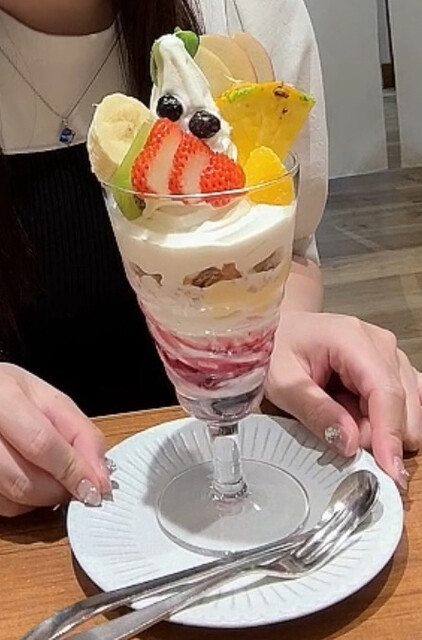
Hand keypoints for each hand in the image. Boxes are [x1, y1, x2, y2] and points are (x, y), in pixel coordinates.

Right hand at [0, 364, 109, 516]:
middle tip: (78, 486)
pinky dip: (22, 503)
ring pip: (12, 502)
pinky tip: (28, 479)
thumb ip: (81, 434)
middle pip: (25, 481)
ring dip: (43, 499)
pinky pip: (1, 507)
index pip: (42, 444)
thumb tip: (100, 476)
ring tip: (53, 477)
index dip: (74, 471)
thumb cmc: (11, 395)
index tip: (96, 488)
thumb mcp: (51, 401)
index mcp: (3, 398)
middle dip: (60, 491)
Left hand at [265, 312, 421, 489]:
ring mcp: (389, 354)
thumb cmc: (276, 349)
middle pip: (403, 403)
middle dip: (378, 434)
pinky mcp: (391, 367)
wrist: (280, 331)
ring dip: (377, 426)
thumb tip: (350, 443)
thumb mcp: (282, 383)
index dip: (390, 433)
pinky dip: (383, 420)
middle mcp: (380, 343)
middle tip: (339, 438)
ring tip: (340, 417)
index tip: (390, 470)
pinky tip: (356, 416)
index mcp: (352, 339)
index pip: (385, 391)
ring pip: (406, 407)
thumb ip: (316, 412)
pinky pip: (402, 403)